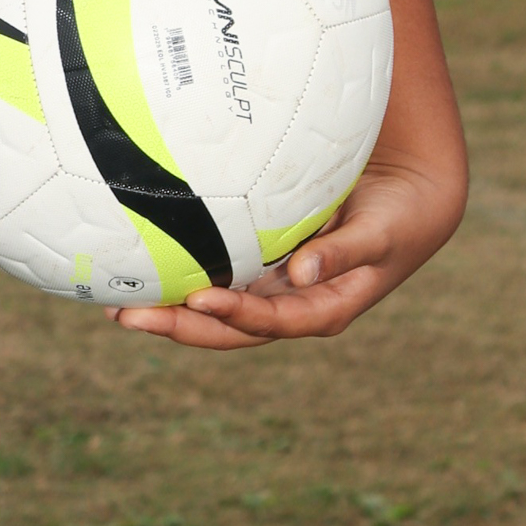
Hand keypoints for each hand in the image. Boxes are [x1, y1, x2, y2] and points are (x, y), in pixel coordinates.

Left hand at [105, 142, 463, 350]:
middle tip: (126, 317)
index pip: (269, 321)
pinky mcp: (261, 263)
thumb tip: (300, 273)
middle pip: (227, 328)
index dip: (233, 315)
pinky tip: (145, 268)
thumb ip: (344, 252)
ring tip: (116, 307)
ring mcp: (272, 287)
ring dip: (168, 312)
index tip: (196, 299)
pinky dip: (181, 278)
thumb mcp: (380, 234)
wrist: (408, 197)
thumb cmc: (398, 217)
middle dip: (178, 327)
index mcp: (323, 309)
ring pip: (214, 309)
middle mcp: (290, 305)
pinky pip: (217, 276)